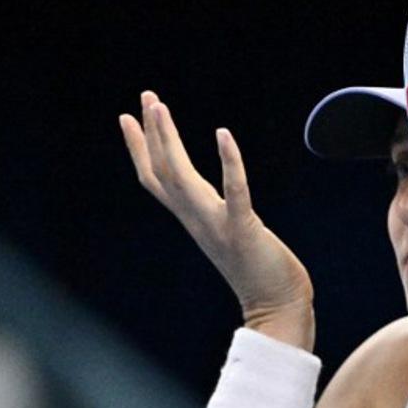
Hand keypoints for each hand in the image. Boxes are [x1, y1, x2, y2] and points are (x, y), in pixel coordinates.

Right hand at [119, 91, 313, 347]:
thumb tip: (222, 204)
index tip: (128, 117)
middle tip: (146, 96)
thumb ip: (224, 218)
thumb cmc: (265, 277)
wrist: (279, 310)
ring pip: (182, 178)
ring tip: (159, 107)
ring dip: (169, 140)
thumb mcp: (234, 238)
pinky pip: (234, 192)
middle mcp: (199, 222)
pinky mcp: (244, 231)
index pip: (158, 181)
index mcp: (196, 221)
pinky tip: (223, 134)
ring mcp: (218, 226)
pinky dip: (228, 163)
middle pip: (163, 172)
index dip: (140, 149)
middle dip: (152, 133)